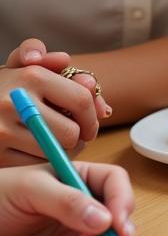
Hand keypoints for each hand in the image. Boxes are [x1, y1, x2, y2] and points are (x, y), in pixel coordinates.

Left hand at [0, 163, 134, 235]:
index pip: (113, 182)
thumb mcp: (27, 190)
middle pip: (118, 214)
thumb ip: (66, 200)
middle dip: (119, 230)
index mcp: (75, 178)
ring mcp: (73, 233)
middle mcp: (81, 205)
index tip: (117, 222)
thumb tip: (106, 219)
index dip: (121, 200)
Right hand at [1, 39, 110, 166]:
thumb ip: (59, 69)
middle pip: (71, 133)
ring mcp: (1, 131)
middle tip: (73, 137)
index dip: (92, 117)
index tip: (89, 124)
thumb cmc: (6, 89)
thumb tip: (90, 83)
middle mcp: (15, 102)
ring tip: (53, 143)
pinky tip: (36, 153)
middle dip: (79, 138)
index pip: (81, 100)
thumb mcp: (26, 69)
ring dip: (62, 152)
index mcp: (31, 76)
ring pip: (55, 153)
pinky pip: (35, 167)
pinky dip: (41, 163)